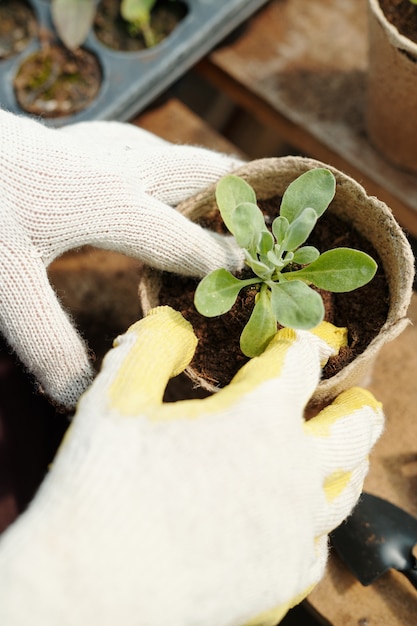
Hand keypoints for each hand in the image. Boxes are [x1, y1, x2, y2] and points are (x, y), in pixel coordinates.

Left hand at [0, 111, 243, 407]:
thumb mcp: (8, 285)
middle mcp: (116, 165)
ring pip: (171, 154)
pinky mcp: (75, 136)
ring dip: (205, 176)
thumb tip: (84, 399)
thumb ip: (51, 344)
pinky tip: (157, 176)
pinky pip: (140, 147)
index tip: (259, 275)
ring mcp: (96, 143)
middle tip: (269, 216)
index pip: (186, 239)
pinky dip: (166, 166)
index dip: (224, 262)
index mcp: (111, 201)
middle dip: (238, 195)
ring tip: (228, 198)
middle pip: (198, 172)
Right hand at [0, 307, 383, 625]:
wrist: (89, 592)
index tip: (302, 338)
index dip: (303, 341)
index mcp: (258, 419)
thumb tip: (176, 323)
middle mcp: (292, 473)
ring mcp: (292, 531)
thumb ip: (153, 346)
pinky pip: (316, 546)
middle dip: (357, 404)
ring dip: (348, 462)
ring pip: (346, 490)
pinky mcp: (281, 580)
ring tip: (345, 453)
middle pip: (354, 428)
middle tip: (354, 396)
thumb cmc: (101, 489)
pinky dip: (315, 525)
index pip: (300, 363)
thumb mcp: (117, 398)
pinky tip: (300, 522)